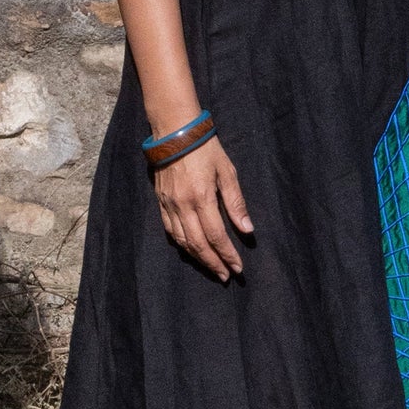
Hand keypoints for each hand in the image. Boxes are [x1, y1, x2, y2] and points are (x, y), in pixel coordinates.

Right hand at [154, 135, 253, 281]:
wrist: (174, 132)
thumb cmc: (205, 149)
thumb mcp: (227, 171)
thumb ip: (236, 202)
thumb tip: (247, 230)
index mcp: (202, 198)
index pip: (216, 236)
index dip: (227, 254)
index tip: (238, 267)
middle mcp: (183, 206)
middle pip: (199, 244)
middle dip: (214, 263)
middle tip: (226, 276)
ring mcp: (169, 205)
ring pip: (183, 242)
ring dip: (198, 258)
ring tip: (212, 268)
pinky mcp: (161, 202)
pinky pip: (170, 231)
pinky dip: (182, 245)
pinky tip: (192, 251)